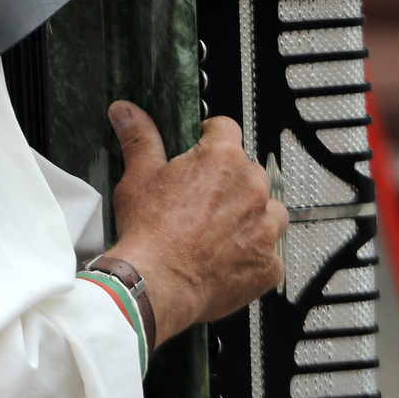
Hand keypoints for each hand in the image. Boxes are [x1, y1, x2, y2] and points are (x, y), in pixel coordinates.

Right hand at [102, 100, 287, 345]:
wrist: (155, 285)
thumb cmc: (149, 234)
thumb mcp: (138, 177)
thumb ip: (140, 138)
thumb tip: (127, 112)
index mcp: (223, 159)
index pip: (227, 129)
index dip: (210, 138)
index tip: (201, 150)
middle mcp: (251, 188)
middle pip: (249, 172)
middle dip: (231, 182)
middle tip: (203, 201)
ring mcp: (265, 228)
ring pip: (270, 211)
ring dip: (252, 216)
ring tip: (221, 231)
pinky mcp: (268, 264)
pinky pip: (271, 254)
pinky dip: (255, 256)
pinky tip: (229, 260)